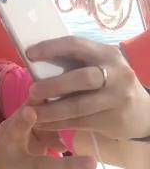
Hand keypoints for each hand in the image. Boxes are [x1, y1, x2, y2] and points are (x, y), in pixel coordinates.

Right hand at [0, 105, 96, 168]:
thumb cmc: (18, 151)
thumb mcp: (24, 135)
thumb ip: (42, 125)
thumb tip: (70, 114)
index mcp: (9, 130)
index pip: (17, 116)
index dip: (22, 113)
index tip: (32, 105)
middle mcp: (8, 148)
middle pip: (16, 135)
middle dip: (24, 124)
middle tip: (36, 113)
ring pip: (41, 165)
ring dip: (67, 164)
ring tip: (92, 162)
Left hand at [27, 36, 149, 139]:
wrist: (142, 112)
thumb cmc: (107, 83)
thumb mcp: (98, 66)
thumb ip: (74, 62)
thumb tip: (33, 59)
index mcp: (106, 53)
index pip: (76, 45)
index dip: (51, 48)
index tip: (29, 54)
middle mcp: (117, 73)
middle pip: (82, 78)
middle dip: (53, 85)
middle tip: (31, 91)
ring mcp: (118, 98)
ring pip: (79, 106)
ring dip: (51, 110)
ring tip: (31, 113)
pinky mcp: (114, 120)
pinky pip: (80, 123)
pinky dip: (57, 124)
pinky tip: (42, 124)